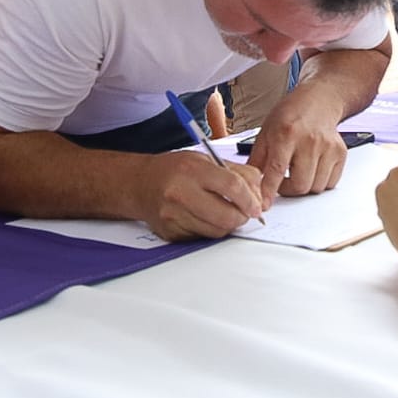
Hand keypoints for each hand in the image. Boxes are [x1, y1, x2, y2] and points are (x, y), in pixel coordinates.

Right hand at [142, 150, 264, 240]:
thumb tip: (258, 191)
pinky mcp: (170, 232)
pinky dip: (210, 230)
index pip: (232, 186)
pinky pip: (202, 238)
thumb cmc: (174, 170)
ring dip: (227, 225)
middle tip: (244, 213)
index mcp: (192, 170)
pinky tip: (205, 218)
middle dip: (242, 217)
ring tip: (224, 212)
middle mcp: (180, 193)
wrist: (139, 184)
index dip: (250, 199)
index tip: (256, 206)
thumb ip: (236, 172)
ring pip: (216, 231)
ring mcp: (174, 215)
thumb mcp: (205, 160)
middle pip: (226, 216)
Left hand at [246, 90, 347, 202]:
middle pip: (300, 185)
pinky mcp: (340, 152)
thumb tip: (248, 184)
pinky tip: (313, 168)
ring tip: (298, 171)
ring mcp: (327, 147)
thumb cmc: (290, 115)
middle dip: (288, 190)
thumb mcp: (266, 132)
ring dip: (305, 186)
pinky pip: (330, 182)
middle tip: (283, 181)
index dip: (268, 191)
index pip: (276, 170)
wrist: (318, 100)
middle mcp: (309, 141)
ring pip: (316, 187)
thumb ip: (257, 159)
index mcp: (286, 134)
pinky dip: (320, 181)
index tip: (263, 205)